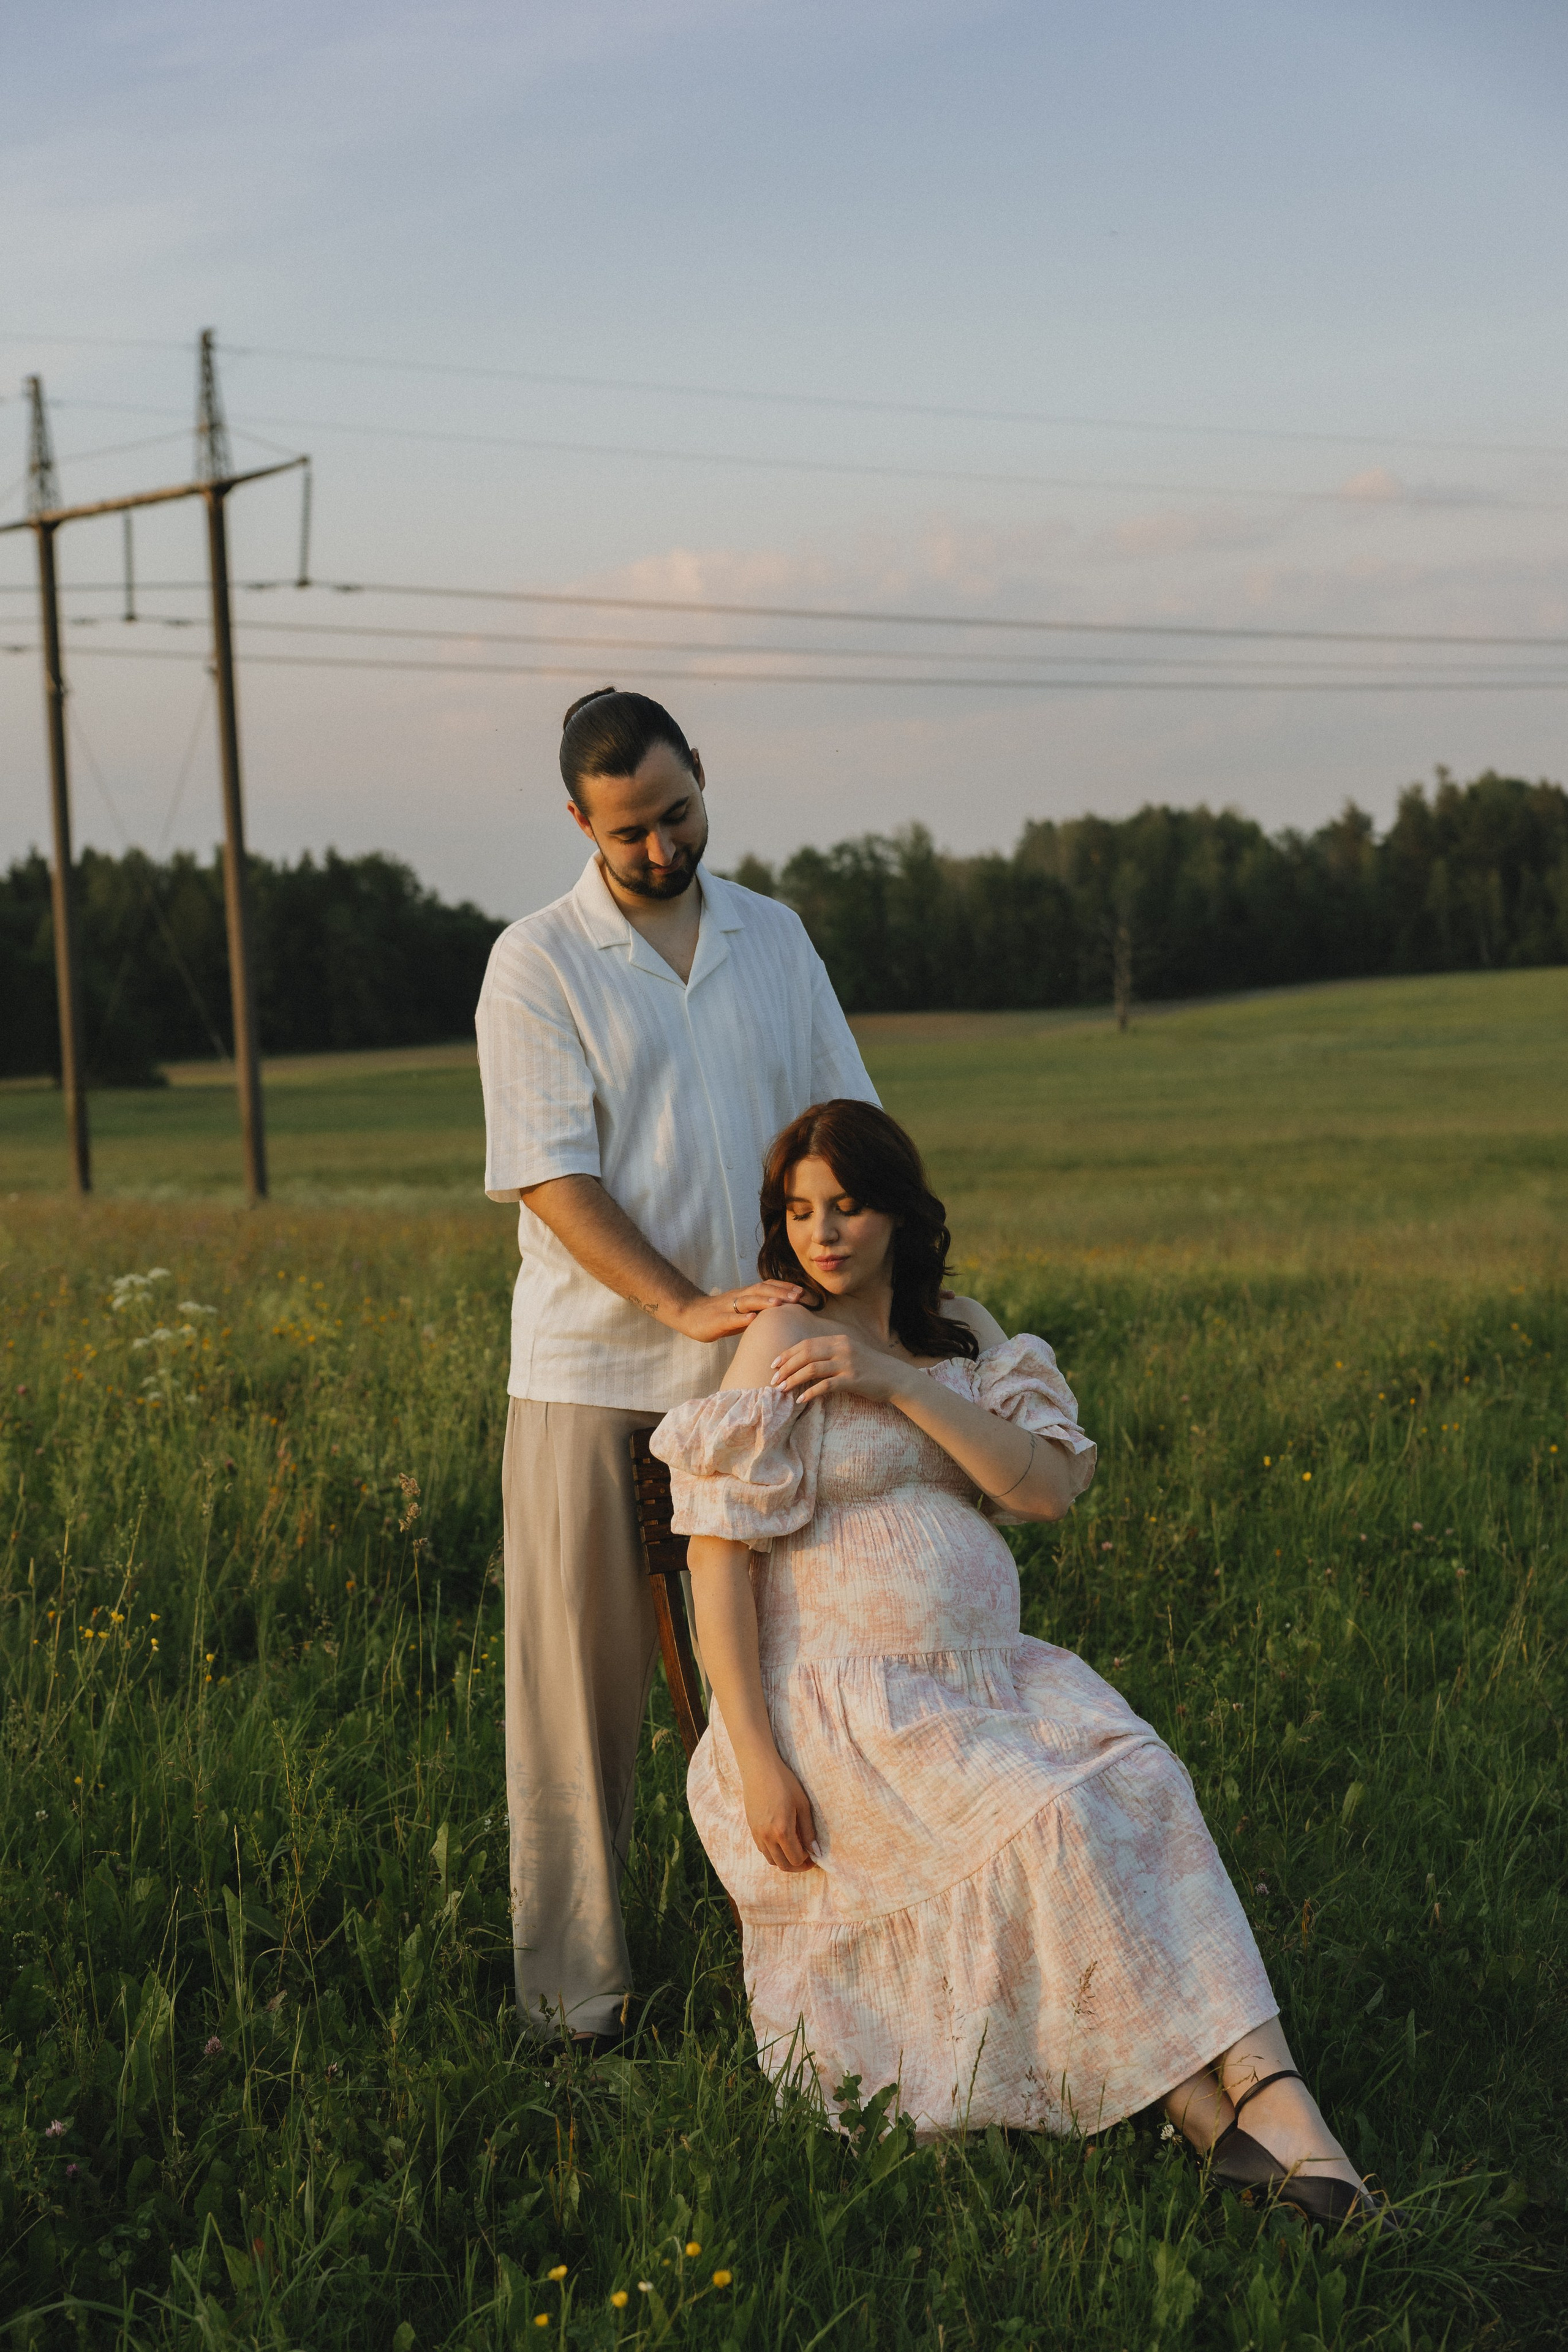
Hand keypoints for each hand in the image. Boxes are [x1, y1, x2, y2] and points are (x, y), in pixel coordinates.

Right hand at [674, 1280, 802, 1343]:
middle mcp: (738, 1297)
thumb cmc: (719, 1315)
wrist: (689, 1315)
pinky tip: (752, 1319)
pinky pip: (730, 1318)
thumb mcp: (742, 1312)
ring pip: (747, 1301)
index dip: (785, 1288)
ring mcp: (726, 1308)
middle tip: (799, 1297)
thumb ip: (759, 1312)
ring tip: (779, 1304)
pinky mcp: (716, 1320)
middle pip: (761, 1290)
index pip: (768, 1287)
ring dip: (764, 1301)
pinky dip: (742, 1318)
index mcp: (745, 1295)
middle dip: (781, 1292)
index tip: (803, 1292)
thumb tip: (782, 1315)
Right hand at [740, 1750, 817, 1871]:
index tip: (814, 1856)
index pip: (796, 1859)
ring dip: (784, 1860)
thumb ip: (808, 1831)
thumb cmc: (784, 1783)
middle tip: (807, 1859)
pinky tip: (781, 1841)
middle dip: (797, 1866)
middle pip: (783, 1865)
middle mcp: (767, 1837)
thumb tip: (815, 1850)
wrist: (759, 1769)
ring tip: (794, 1850)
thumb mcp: (803, 1805)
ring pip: (771, 1860)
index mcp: (782, 1831)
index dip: (807, 1862)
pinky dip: (773, 1852)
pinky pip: (762, 1849)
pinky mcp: (751, 1828)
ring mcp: (757, 1833)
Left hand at [768, 1329, 917, 1407]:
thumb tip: (806, 1362)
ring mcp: (848, 1363)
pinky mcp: (853, 1379)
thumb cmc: (870, 1368)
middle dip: (786, 1366)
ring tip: (782, 1389)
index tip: (774, 1364)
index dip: (788, 1353)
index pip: (806, 1343)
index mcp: (839, 1339)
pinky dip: (811, 1392)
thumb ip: (831, 1354)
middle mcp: (842, 1348)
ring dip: (794, 1379)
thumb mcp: (850, 1354)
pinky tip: (801, 1400)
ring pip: (812, 1368)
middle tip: (773, 1378)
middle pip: (806, 1354)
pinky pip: (826, 1385)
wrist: (896, 1378)